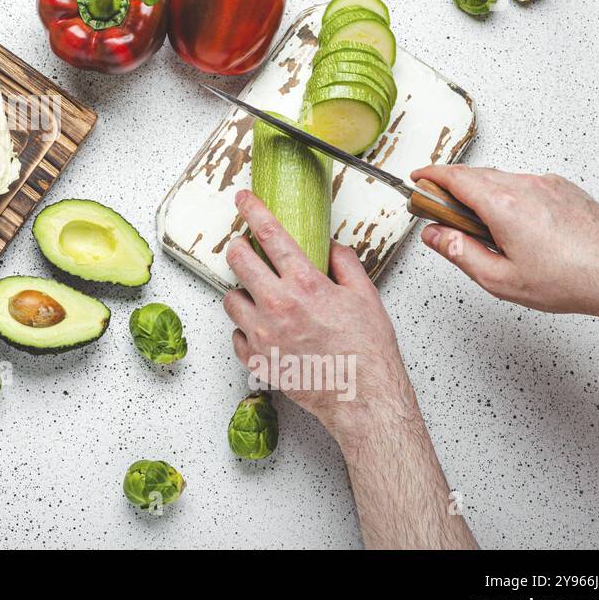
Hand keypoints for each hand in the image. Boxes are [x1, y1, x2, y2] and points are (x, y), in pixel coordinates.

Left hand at [224, 189, 477, 548]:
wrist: (363, 399)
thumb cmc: (368, 351)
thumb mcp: (366, 297)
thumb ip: (345, 264)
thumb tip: (330, 249)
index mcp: (305, 284)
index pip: (269, 234)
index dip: (252, 210)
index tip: (242, 199)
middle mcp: (277, 306)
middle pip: (237, 261)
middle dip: (239, 249)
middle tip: (248, 251)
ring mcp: (262, 335)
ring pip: (230, 298)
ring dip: (242, 292)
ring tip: (262, 297)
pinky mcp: (256, 360)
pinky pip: (236, 335)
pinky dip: (246, 329)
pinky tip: (265, 330)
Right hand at [412, 165, 598, 334]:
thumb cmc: (569, 280)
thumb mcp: (499, 278)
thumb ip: (458, 252)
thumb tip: (434, 235)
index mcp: (503, 206)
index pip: (454, 177)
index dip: (430, 175)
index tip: (418, 179)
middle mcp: (524, 187)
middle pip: (474, 175)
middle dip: (451, 187)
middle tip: (441, 209)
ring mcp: (546, 184)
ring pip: (501, 179)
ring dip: (482, 193)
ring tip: (483, 226)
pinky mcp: (563, 188)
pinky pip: (525, 184)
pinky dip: (510, 195)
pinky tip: (515, 224)